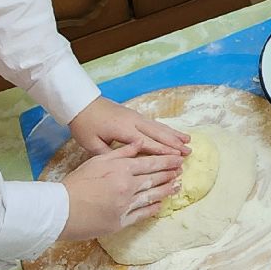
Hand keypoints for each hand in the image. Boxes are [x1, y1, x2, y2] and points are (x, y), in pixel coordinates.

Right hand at [59, 142, 184, 240]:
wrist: (61, 210)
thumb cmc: (76, 183)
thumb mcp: (96, 161)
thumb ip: (119, 152)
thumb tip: (138, 143)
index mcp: (121, 170)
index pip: (149, 163)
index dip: (166, 161)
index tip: (177, 159)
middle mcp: (126, 187)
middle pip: (154, 179)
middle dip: (169, 174)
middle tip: (181, 170)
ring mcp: (125, 206)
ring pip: (152, 196)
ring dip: (166, 190)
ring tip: (177, 186)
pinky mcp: (120, 222)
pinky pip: (142, 215)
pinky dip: (153, 209)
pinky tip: (161, 204)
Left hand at [69, 96, 189, 157]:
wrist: (81, 103)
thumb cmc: (85, 125)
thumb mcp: (91, 144)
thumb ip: (109, 155)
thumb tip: (125, 166)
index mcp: (123, 130)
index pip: (147, 142)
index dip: (163, 151)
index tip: (177, 158)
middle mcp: (133, 121)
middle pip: (158, 133)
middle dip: (174, 143)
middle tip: (189, 152)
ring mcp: (135, 117)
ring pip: (158, 127)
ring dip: (173, 134)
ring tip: (188, 141)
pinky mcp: (134, 115)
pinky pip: (154, 123)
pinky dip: (166, 129)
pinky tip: (173, 133)